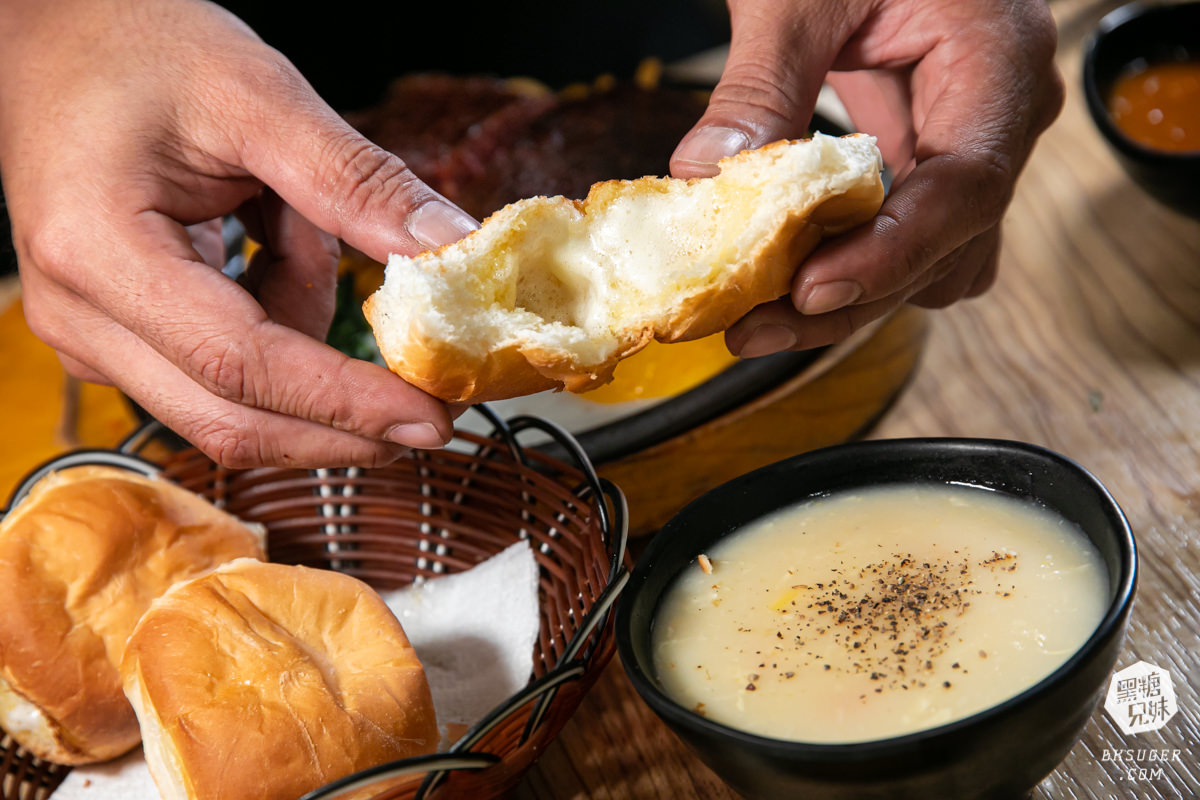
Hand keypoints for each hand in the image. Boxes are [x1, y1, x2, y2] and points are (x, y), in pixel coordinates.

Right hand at [0, 0, 478, 466]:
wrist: (64, 33)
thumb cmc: (139, 45)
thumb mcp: (260, 95)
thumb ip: (356, 181)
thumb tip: (450, 250)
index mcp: (98, 252)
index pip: (241, 366)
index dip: (346, 402)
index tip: (432, 418)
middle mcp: (80, 314)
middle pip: (231, 417)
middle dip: (343, 422)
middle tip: (435, 412)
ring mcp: (92, 334)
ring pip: (235, 399)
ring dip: (307, 336)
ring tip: (295, 224)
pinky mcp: (118, 336)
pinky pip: (224, 370)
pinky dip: (280, 321)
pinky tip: (270, 243)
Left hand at [670, 0, 1063, 356]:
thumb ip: (759, 84)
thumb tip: (704, 180)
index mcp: (997, 60)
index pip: (964, 189)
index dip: (888, 256)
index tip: (808, 293)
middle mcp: (998, 112)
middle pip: (943, 245)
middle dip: (849, 298)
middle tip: (752, 326)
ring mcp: (967, 137)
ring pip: (928, 256)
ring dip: (849, 292)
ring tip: (759, 309)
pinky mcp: (926, 149)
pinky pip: (903, 228)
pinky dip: (845, 257)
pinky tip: (781, 268)